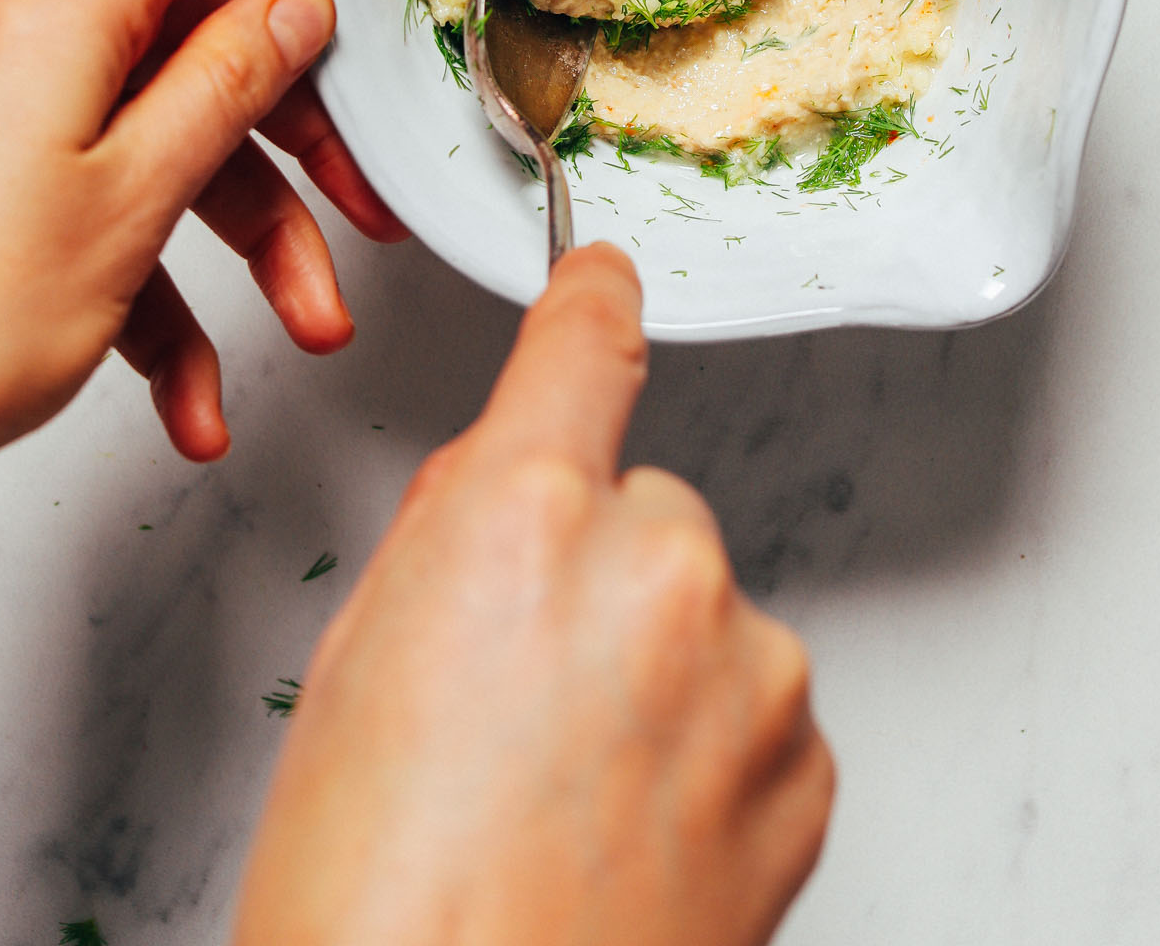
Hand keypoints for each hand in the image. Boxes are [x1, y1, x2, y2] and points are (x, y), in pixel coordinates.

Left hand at [0, 0, 405, 460]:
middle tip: (364, 210)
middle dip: (297, 154)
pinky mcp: (2, 191)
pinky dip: (164, 307)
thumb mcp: (127, 202)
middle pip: (208, 56)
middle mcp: (36, 50)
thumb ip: (223, 89)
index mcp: (65, 18)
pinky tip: (190, 398)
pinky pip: (110, 222)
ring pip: (172, 152)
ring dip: (249, 253)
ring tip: (300, 329)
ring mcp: (16, 120)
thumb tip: (293, 8)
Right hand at [234, 245, 834, 945]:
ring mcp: (748, 668)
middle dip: (592, 569)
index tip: (605, 277)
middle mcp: (658, 565)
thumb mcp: (355, 675)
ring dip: (653, 670)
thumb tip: (505, 488)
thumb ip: (449, 544)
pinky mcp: (805, 763)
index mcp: (526, 518)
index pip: (582, 350)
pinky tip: (630, 836)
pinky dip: (708, 749)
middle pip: (641, 507)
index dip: (590, 302)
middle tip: (514, 703)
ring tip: (568, 800)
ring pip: (702, 611)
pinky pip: (754, 705)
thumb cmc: (375, 906)